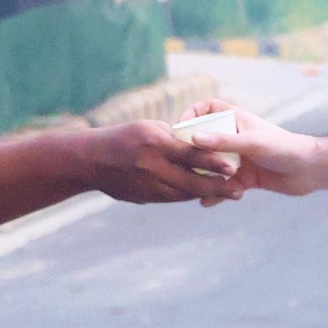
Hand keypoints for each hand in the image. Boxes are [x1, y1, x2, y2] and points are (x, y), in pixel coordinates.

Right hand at [92, 119, 244, 204]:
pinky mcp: (143, 197)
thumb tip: (197, 144)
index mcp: (155, 143)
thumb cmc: (122, 137)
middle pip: (191, 182)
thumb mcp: (148, 128)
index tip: (233, 168)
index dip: (214, 163)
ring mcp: (146, 184)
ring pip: (183, 194)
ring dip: (206, 195)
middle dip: (217, 188)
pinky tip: (202, 195)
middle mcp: (151, 166)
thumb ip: (173, 138)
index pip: (191, 155)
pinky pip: (171, 199)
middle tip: (238, 192)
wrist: (89, 160)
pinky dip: (188, 196)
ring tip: (227, 194)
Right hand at [174, 97, 320, 197]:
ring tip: (190, 186)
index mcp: (237, 120)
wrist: (312, 170)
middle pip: (206, 141)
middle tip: (179, 163)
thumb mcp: (252, 143)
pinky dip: (217, 193)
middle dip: (192, 152)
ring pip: (214, 166)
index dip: (192, 114)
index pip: (208, 109)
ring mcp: (241, 159)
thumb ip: (223, 142)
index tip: (180, 128)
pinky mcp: (247, 178)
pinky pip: (226, 186)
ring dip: (203, 175)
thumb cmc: (284, 148)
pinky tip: (206, 202)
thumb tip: (193, 139)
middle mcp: (236, 138)